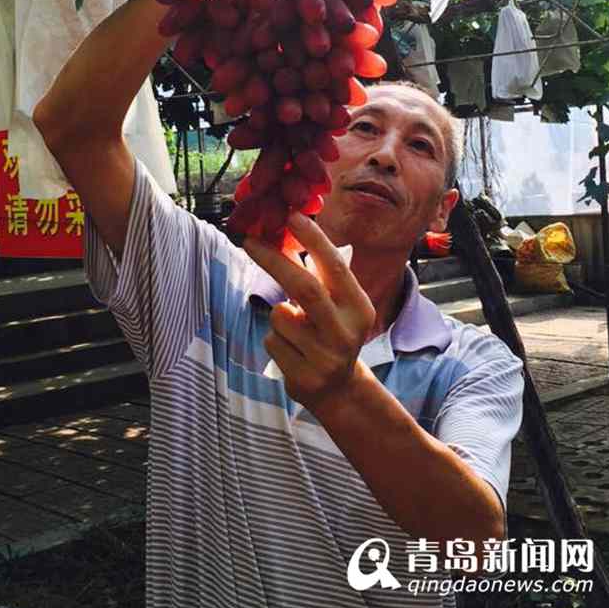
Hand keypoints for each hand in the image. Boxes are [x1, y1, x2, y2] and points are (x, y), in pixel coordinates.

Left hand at [242, 212, 375, 413]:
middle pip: (305, 288)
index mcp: (359, 307)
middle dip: (274, 260)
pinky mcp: (305, 378)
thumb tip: (286, 232)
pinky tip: (292, 353)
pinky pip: (272, 342)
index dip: (314, 240)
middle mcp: (348, 332)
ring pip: (281, 317)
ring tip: (294, 330)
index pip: (336, 267)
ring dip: (278, 316)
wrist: (338, 391)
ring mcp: (327, 358)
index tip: (291, 216)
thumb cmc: (330, 332)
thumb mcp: (334, 304)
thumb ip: (316, 274)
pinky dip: (274, 340)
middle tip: (249, 240)